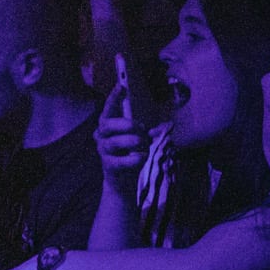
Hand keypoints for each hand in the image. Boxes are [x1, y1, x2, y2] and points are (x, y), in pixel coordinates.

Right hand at [95, 63, 147, 199]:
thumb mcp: (144, 140)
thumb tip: (167, 124)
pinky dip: (133, 159)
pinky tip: (141, 158)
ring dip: (132, 142)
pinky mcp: (109, 166)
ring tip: (143, 145)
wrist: (124, 183)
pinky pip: (120, 161)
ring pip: (114, 142)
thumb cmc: (133, 155)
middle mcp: (102, 137)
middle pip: (106, 124)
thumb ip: (153, 131)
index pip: (109, 109)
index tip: (121, 86)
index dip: (113, 97)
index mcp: (109, 127)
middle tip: (141, 128)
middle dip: (124, 124)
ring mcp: (103, 151)